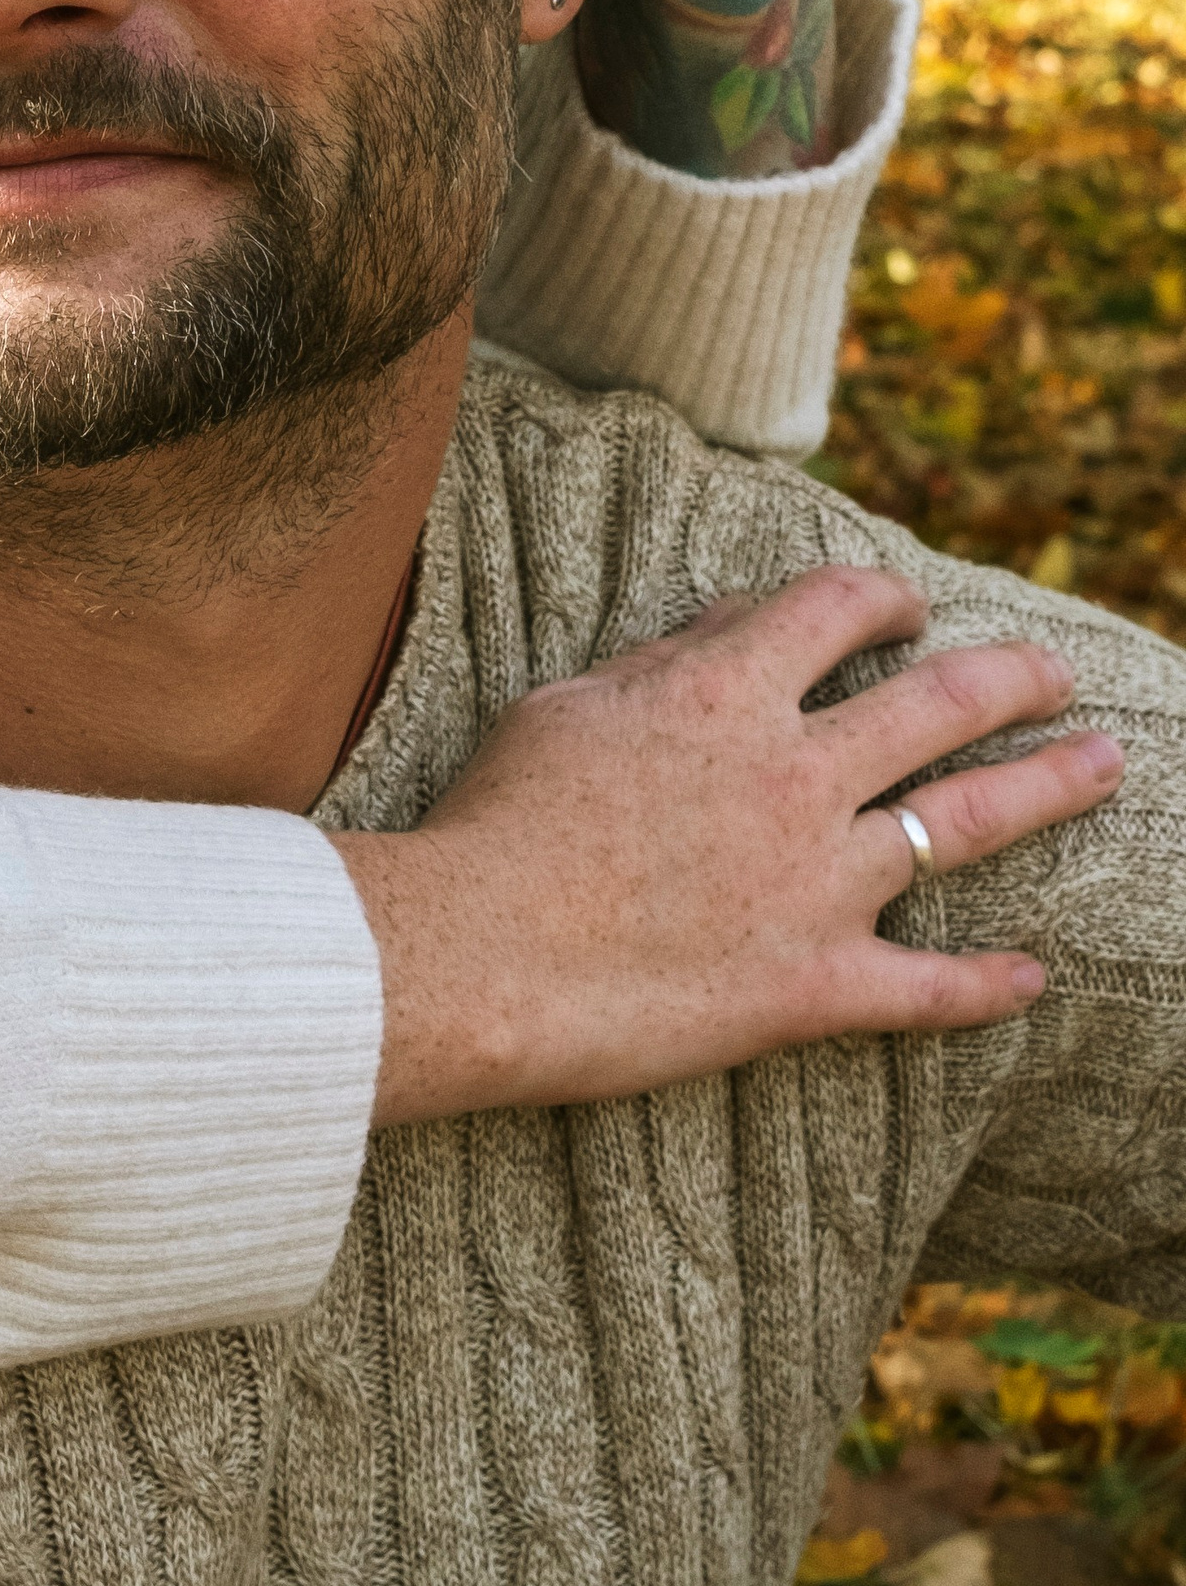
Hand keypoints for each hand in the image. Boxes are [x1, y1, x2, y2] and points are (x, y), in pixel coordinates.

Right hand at [338, 566, 1122, 1126]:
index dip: (884, 598)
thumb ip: (661, 660)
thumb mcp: (566, 706)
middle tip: (1056, 672)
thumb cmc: (499, 821)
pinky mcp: (815, 983)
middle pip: (939, 703)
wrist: (477, 954)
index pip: (838, 609)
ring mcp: (817, 881)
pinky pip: (930, 987)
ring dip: (1049, 786)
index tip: (906, 609)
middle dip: (1013, 677)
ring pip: (966, 822)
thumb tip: (730, 617)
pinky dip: (989, 985)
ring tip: (1107, 763)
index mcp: (726, 692)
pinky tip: (1034, 977)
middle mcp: (794, 773)